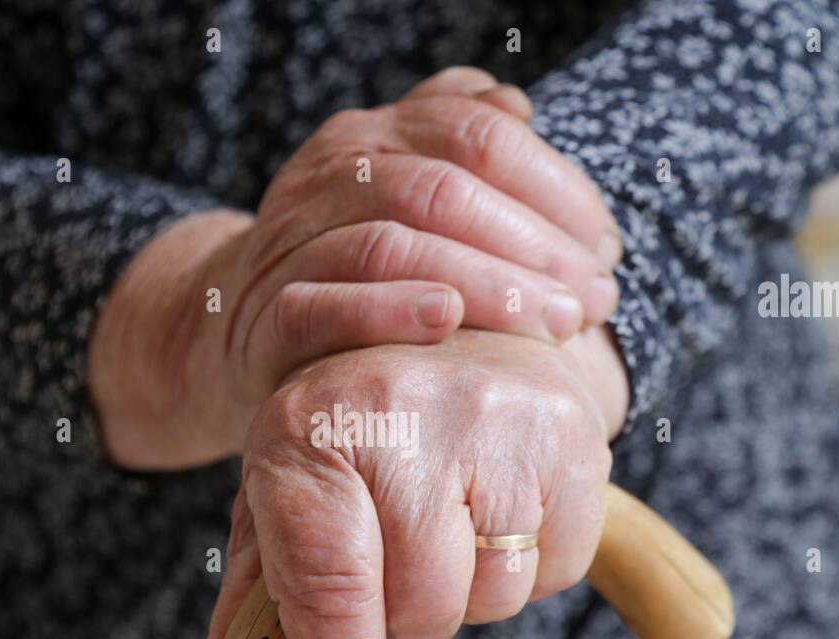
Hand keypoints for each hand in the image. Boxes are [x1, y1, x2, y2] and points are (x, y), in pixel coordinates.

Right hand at [90, 67, 622, 468]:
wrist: (232, 331)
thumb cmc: (348, 269)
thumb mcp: (399, 195)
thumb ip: (452, 144)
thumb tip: (516, 107)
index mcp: (372, 137)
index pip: (478, 135)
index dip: (556, 188)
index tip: (606, 249)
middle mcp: (327, 176)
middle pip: (443, 188)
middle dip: (536, 246)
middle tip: (596, 300)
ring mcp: (289, 244)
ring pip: (391, 244)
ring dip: (487, 285)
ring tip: (554, 324)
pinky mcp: (265, 319)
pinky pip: (322, 306)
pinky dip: (389, 310)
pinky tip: (449, 320)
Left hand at [160, 326, 626, 638]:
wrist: (455, 336)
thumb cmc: (352, 440)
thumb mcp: (280, 508)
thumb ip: (241, 621)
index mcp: (307, 427)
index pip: (328, 579)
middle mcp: (403, 409)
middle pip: (421, 607)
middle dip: (403, 615)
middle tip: (393, 558)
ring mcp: (498, 419)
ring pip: (493, 596)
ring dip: (467, 591)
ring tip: (447, 522)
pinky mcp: (573, 438)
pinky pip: (558, 570)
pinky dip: (529, 566)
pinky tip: (500, 506)